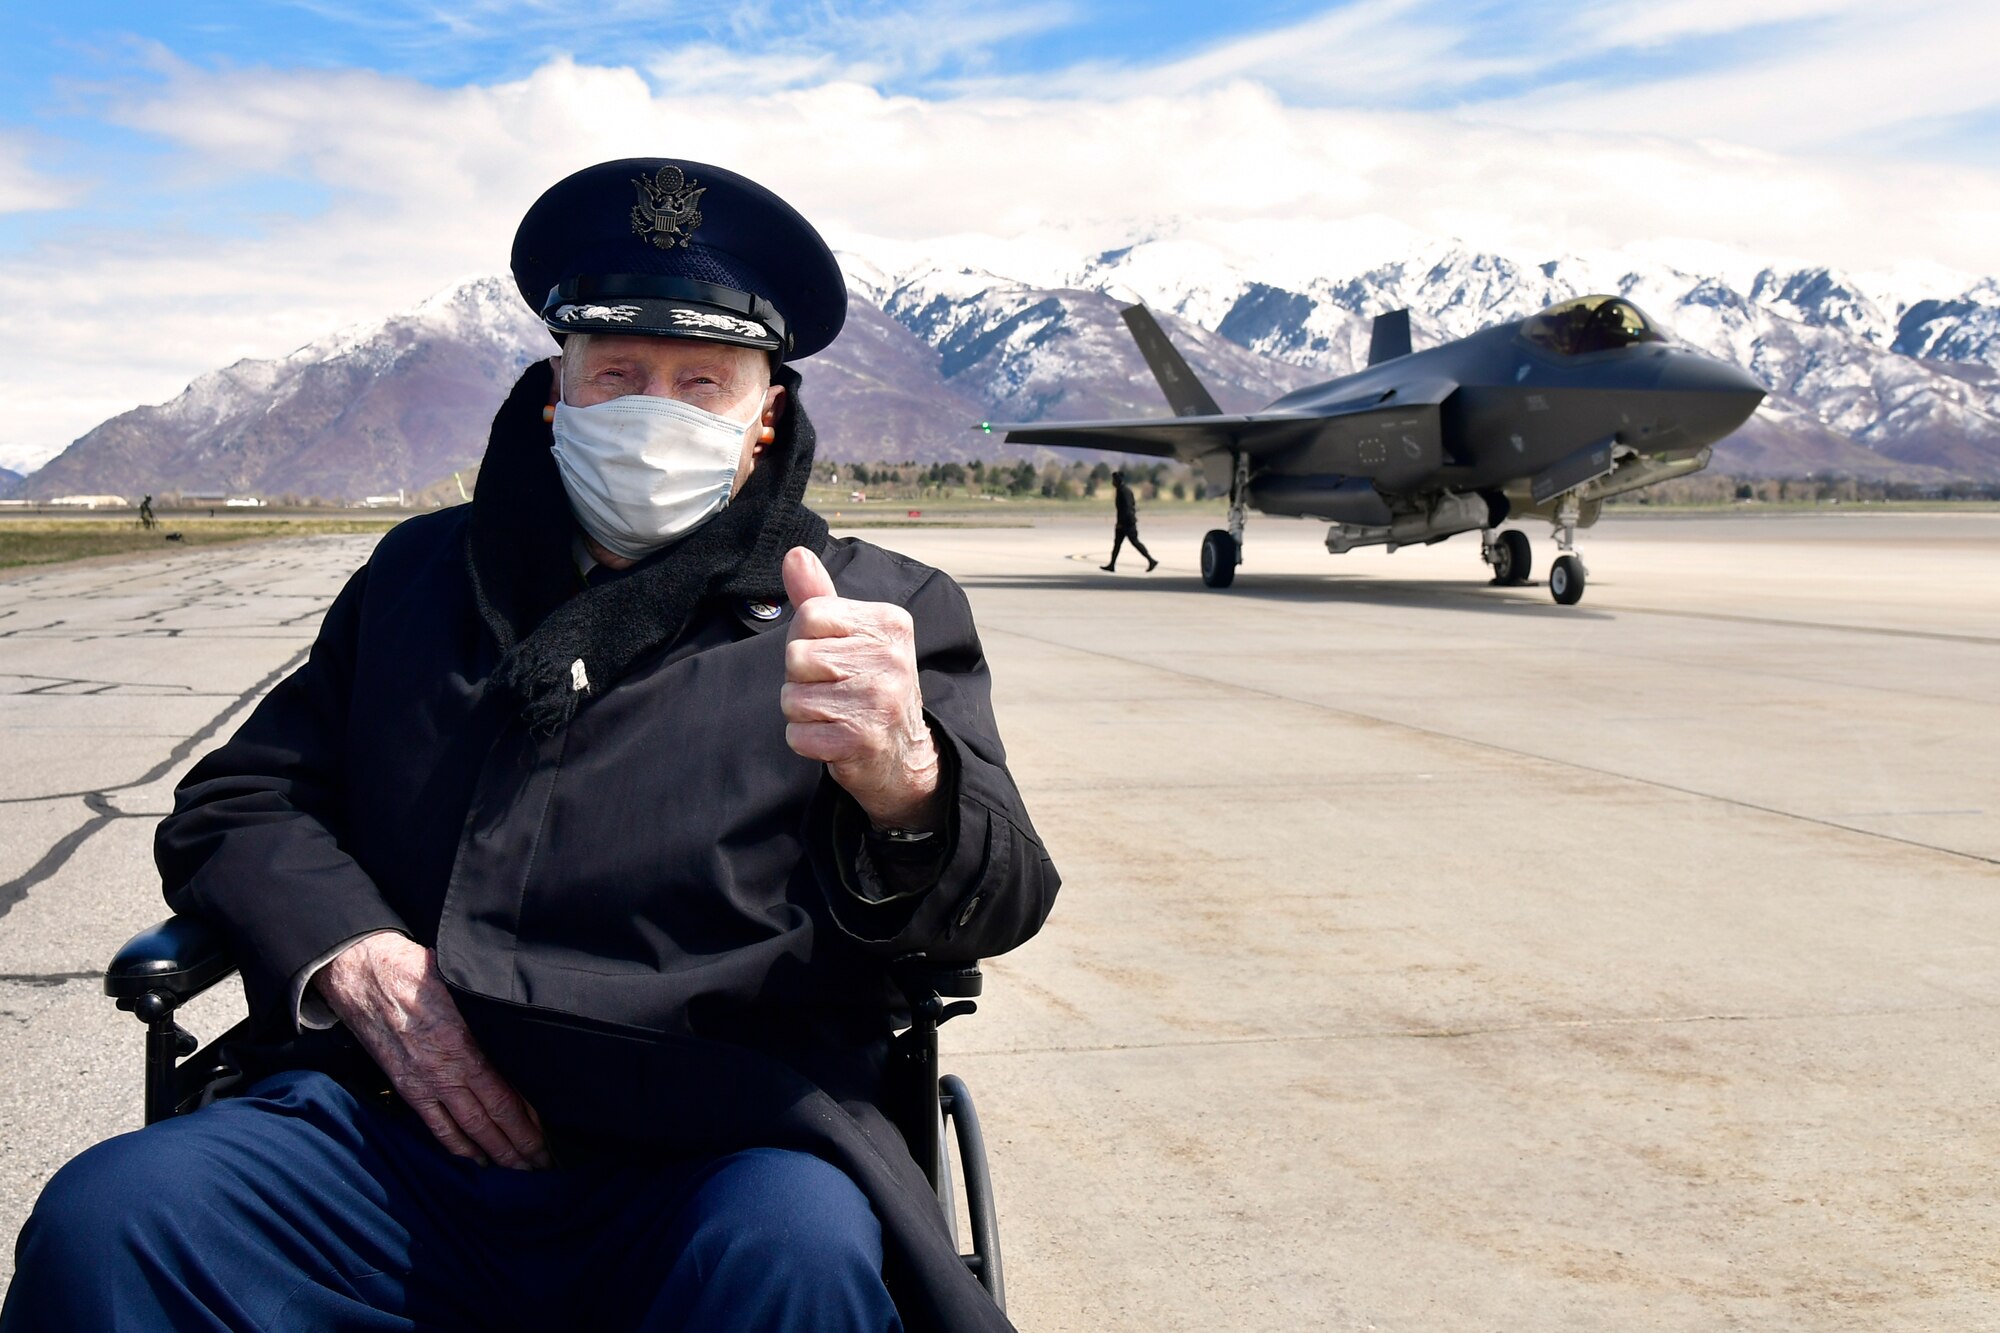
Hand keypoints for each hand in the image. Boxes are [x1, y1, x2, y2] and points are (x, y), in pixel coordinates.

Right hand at [314, 932, 550, 1169]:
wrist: (362, 972)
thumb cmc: (417, 970)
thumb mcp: (464, 985)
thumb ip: (491, 1014)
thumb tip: (526, 1029)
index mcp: (461, 1047)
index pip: (503, 1098)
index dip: (528, 1124)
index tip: (549, 1140)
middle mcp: (443, 1072)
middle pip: (489, 1122)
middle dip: (519, 1149)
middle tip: (545, 1169)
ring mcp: (423, 1083)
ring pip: (465, 1130)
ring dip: (494, 1155)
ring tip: (519, 1172)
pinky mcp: (406, 1086)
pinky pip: (434, 1125)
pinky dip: (457, 1147)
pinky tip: (476, 1160)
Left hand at [780, 546, 941, 830]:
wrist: (903, 753)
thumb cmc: (867, 684)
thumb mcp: (851, 635)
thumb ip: (819, 596)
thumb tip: (794, 554)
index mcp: (890, 623)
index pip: (810, 615)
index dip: (806, 639)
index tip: (833, 656)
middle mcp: (892, 659)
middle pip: (797, 657)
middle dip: (802, 679)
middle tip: (835, 689)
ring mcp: (880, 701)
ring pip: (792, 698)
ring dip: (803, 712)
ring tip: (835, 714)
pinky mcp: (864, 741)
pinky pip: (798, 735)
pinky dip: (807, 742)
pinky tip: (835, 738)